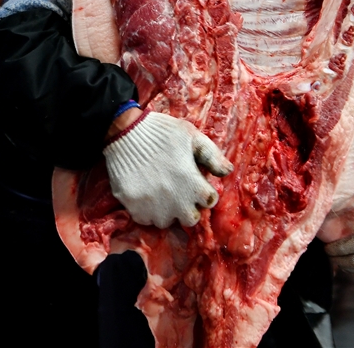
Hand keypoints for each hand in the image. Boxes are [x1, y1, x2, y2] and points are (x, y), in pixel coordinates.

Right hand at [103, 112, 232, 228]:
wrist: (126, 132)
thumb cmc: (164, 132)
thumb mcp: (193, 137)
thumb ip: (212, 156)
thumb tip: (228, 172)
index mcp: (192, 184)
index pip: (209, 201)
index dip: (205, 192)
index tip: (197, 182)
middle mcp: (175, 201)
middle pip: (191, 218)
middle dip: (189, 207)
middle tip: (181, 191)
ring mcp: (153, 207)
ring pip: (167, 221)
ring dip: (169, 211)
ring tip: (164, 193)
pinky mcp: (133, 208)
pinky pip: (146, 219)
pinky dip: (148, 211)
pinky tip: (148, 194)